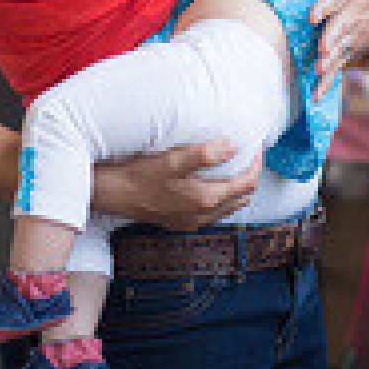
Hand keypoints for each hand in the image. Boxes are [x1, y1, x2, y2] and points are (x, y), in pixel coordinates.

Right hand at [92, 139, 260, 231]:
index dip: (256, 165)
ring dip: (236, 189)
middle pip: (241, 198)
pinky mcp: (179, 222)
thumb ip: (204, 154)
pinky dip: (220, 198)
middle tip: (250, 157)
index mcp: (205, 199)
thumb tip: (233, 146)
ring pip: (228, 208)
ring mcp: (191, 221)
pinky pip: (211, 213)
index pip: (246, 184)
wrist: (112, 195)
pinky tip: (210, 184)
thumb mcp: (172, 159)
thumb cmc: (139, 174)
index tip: (256, 148)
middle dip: (250, 177)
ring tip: (234, 168)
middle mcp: (201, 215)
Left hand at [301, 0, 368, 98]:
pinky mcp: (353, 49)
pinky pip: (341, 65)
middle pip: (341, 27)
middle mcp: (354, 14)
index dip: (326, 6)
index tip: (312, 15)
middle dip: (332, 37)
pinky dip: (330, 80)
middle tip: (321, 47)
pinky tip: (317, 94)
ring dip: (332, 59)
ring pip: (342, 48)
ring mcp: (355, 34)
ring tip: (319, 69)